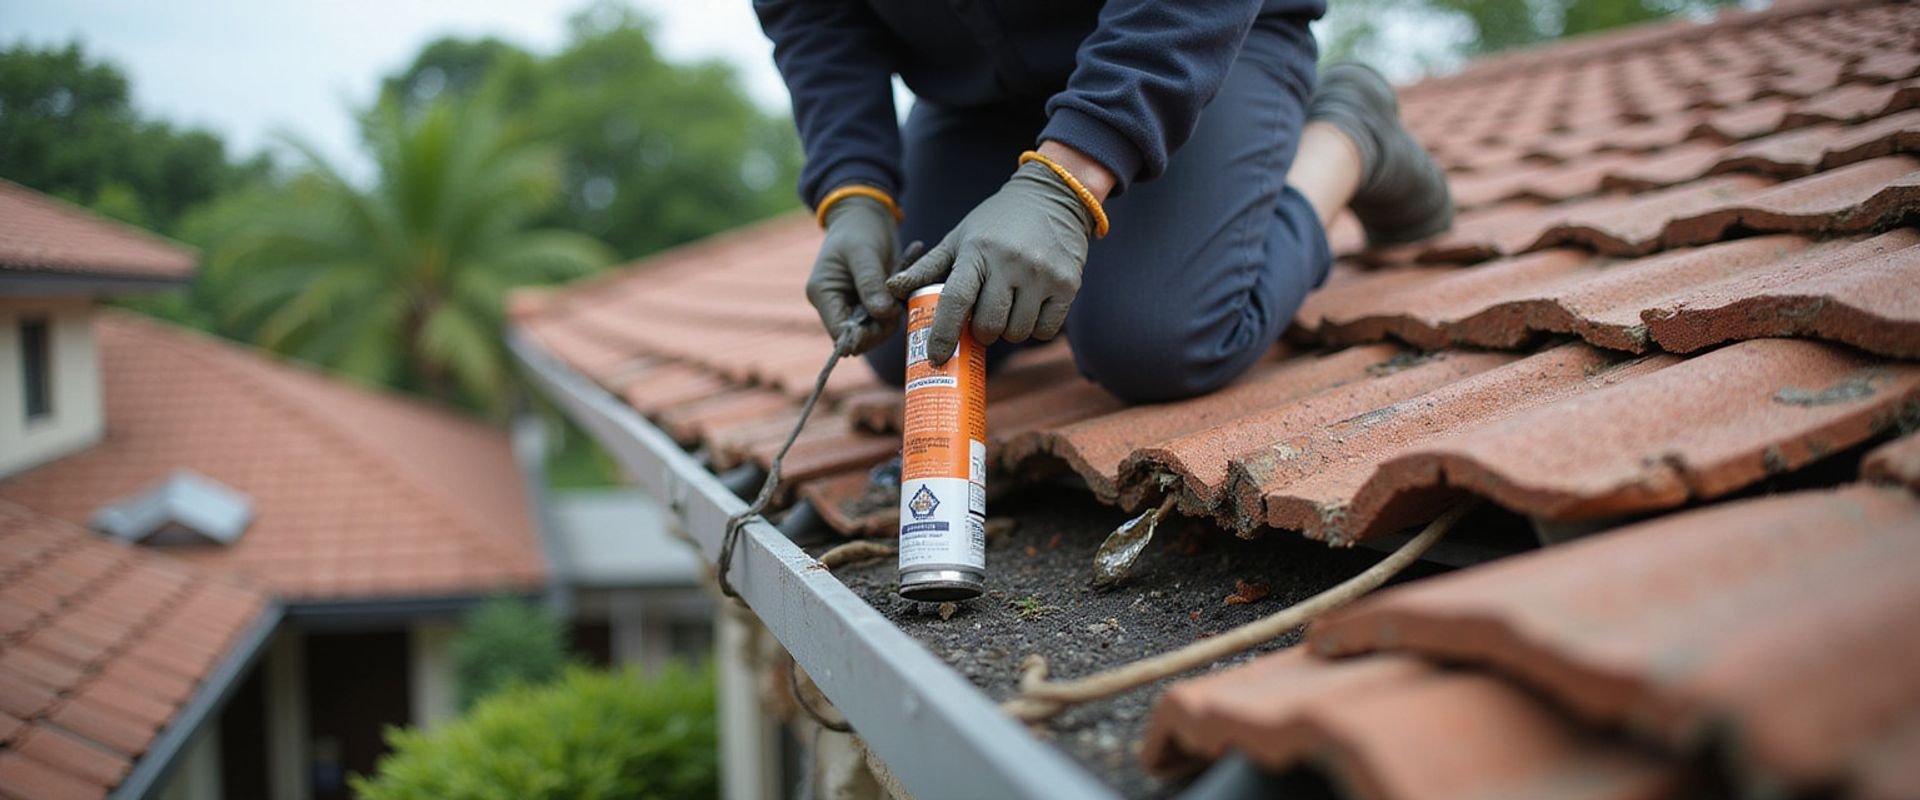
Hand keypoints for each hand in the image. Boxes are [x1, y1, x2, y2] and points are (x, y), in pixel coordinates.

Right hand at [807, 195, 897, 354]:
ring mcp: (850, 305)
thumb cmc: (859, 228)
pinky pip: (884, 317)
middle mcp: (834, 304)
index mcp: (823, 293)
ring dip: (892, 315)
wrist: (865, 213)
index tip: (888, 316)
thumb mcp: (864, 252)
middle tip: (898, 303)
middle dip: (882, 325)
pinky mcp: (867, 303)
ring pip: (874, 330)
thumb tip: (882, 314)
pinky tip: (902, 287)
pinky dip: (896, 307)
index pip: (840, 334)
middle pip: (859, 337)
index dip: (864, 335)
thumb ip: (871, 283)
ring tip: (901, 289)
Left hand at [886, 159, 1095, 363]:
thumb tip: (892, 289)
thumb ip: (927, 267)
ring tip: (1007, 309)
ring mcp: (1042, 275)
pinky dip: (1034, 329)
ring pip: (1017, 332)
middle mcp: (1011, 263)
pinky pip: (1045, 330)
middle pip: (989, 325)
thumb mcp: (960, 237)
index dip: (944, 335)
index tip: (936, 357)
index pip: (956, 301)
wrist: (1053, 196)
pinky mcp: (1068, 284)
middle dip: (981, 332)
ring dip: (1007, 331)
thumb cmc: (997, 222)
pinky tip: (1030, 309)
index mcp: (977, 251)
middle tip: (981, 321)